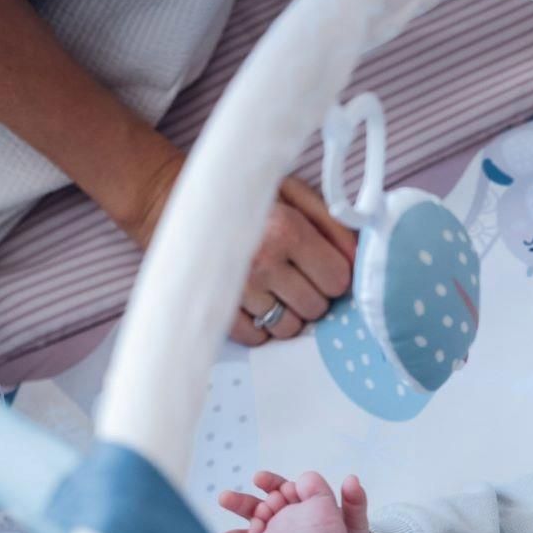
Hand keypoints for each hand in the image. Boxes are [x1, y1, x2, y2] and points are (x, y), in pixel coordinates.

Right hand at [125, 164, 357, 346]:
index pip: (337, 280)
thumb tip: (359, 259)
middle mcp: (264, 262)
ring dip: (288, 315)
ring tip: (275, 291)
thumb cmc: (242, 196)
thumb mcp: (291, 193)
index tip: (322, 268)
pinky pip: (257, 339)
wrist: (173, 200)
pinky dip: (261, 328)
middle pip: (316, 308)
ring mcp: (239, 289)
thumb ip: (331, 224)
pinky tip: (255, 304)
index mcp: (286, 230)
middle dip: (313, 296)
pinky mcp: (217, 308)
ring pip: (289, 328)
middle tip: (296, 278)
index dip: (334, 277)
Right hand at [216, 471, 377, 532]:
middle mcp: (282, 525)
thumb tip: (352, 479)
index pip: (281, 490)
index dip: (269, 483)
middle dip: (240, 504)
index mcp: (299, 507)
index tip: (259, 479)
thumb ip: (354, 503)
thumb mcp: (354, 525)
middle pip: (257, 510)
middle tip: (225, 498)